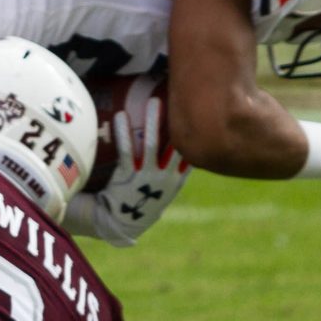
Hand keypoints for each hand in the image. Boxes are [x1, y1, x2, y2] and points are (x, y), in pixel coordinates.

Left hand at [87, 92, 189, 247]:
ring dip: (153, 121)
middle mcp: (166, 178)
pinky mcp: (127, 177)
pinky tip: (121, 116)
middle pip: (176, 144)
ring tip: (154, 100)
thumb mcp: (166, 186)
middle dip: (178, 121)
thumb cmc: (144, 199)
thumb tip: (183, 142)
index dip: (196, 132)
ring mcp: (147, 177)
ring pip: (152, 144)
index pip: (192, 152)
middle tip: (180, 98)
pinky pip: (127, 150)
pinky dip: (124, 132)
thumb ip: (174, 167)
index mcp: (178, 179)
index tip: (199, 111)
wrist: (122, 222)